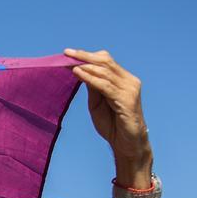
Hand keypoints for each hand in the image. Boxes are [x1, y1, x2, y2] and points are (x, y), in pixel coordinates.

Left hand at [64, 48, 151, 184]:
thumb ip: (93, 87)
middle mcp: (129, 81)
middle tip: (67, 53)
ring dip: (85, 65)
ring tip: (70, 63)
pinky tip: (78, 74)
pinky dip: (90, 78)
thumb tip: (81, 70)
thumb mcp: (97, 103)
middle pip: (106, 61)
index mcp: (124, 79)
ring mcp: (130, 89)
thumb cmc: (113, 125)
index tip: (69, 54)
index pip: (106, 61)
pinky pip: (105, 85)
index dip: (88, 55)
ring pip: (105, 71)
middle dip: (85, 56)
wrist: (127, 145)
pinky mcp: (127, 99)